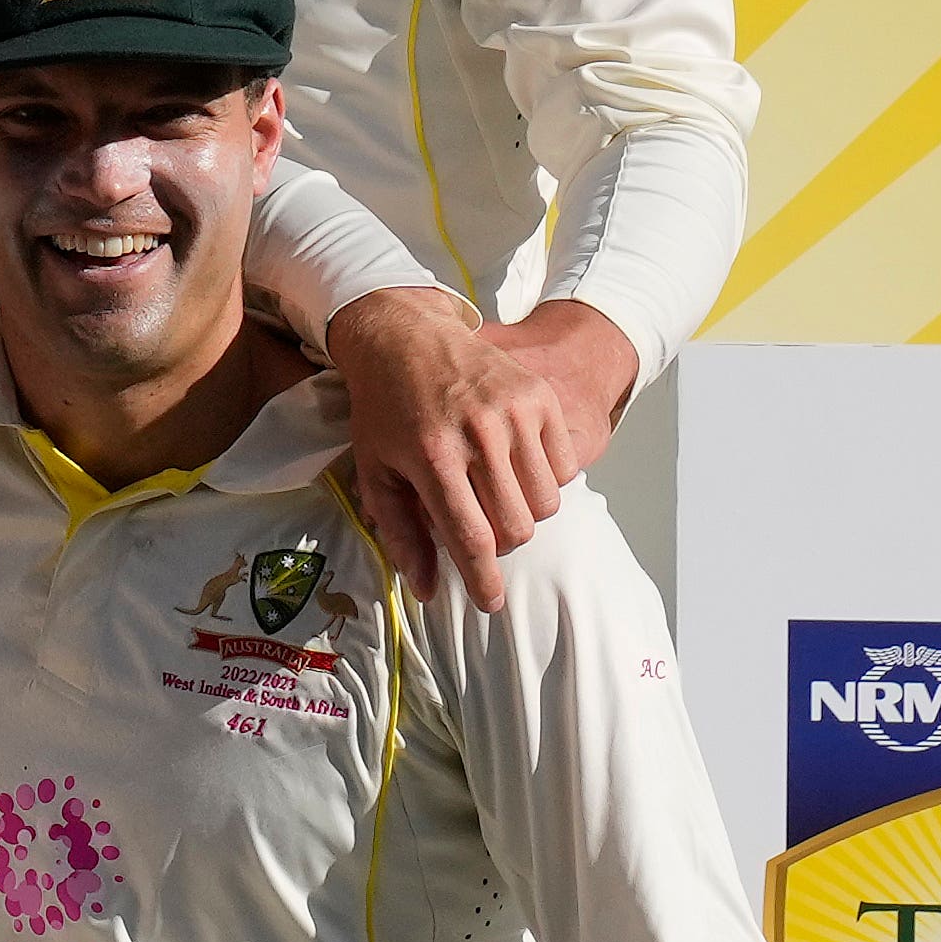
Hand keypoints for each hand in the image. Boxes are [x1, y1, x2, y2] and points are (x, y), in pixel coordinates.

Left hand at [324, 291, 624, 610]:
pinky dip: (545, 479)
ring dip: (524, 512)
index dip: (484, 579)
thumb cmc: (385, 411)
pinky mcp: (540, 398)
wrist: (409, 338)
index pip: (472, 536)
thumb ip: (401, 533)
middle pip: (516, 526)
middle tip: (480, 525)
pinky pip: (565, 468)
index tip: (492, 603)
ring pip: (546, 502)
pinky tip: (514, 465)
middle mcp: (479, 435)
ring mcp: (515, 413)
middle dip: (500, 542)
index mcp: (432, 456)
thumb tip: (428, 589)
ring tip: (494, 492)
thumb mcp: (375, 472)